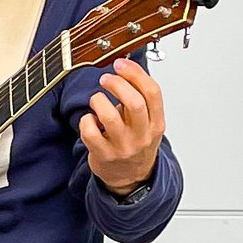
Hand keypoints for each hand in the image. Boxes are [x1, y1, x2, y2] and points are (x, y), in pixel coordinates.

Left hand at [81, 57, 164, 193]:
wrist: (130, 178)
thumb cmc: (137, 145)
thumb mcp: (149, 123)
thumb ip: (140, 99)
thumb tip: (125, 68)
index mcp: (156, 124)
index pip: (152, 92)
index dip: (135, 73)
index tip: (121, 64)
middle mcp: (141, 135)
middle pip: (134, 102)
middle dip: (117, 83)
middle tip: (106, 79)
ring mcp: (122, 147)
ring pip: (109, 116)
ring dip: (99, 101)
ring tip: (97, 100)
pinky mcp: (103, 155)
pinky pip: (90, 132)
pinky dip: (86, 120)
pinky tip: (90, 120)